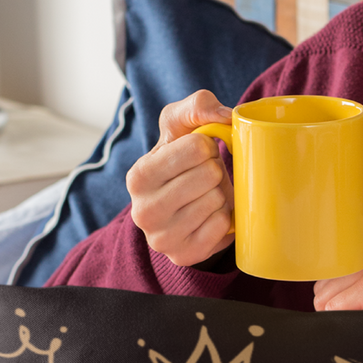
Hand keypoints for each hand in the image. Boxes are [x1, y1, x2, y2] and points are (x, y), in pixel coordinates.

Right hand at [126, 90, 234, 266]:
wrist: (180, 207)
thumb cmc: (181, 160)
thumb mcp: (181, 126)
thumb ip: (198, 106)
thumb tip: (224, 116)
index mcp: (138, 176)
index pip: (195, 147)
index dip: (206, 145)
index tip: (199, 153)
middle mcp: (142, 211)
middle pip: (209, 175)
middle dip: (214, 171)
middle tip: (204, 177)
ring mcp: (161, 239)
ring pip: (216, 201)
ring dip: (219, 194)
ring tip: (205, 196)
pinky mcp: (183, 256)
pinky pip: (222, 227)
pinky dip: (224, 218)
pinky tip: (210, 216)